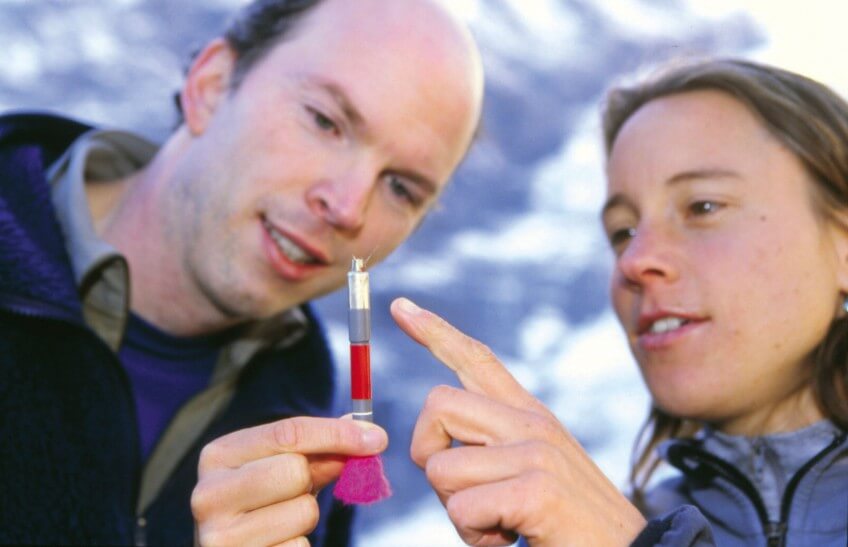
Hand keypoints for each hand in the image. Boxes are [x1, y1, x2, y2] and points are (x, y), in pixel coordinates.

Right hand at [191, 416, 386, 545]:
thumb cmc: (263, 502)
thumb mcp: (283, 467)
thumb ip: (320, 448)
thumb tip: (369, 431)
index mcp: (218, 456)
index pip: (287, 433)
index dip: (337, 433)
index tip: (377, 438)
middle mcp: (209, 494)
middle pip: (295, 470)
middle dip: (312, 480)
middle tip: (302, 489)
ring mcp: (220, 536)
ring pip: (303, 512)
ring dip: (307, 517)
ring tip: (282, 521)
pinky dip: (300, 546)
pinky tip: (279, 544)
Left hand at [391, 297, 645, 546]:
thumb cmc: (569, 526)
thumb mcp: (532, 473)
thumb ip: (491, 449)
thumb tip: (436, 449)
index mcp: (529, 415)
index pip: (477, 359)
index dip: (434, 332)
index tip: (401, 307)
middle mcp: (532, 423)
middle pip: (437, 405)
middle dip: (429, 455)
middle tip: (462, 494)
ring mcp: (536, 451)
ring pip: (441, 466)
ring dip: (456, 511)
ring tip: (498, 525)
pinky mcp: (537, 489)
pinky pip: (462, 508)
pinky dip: (473, 536)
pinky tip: (507, 538)